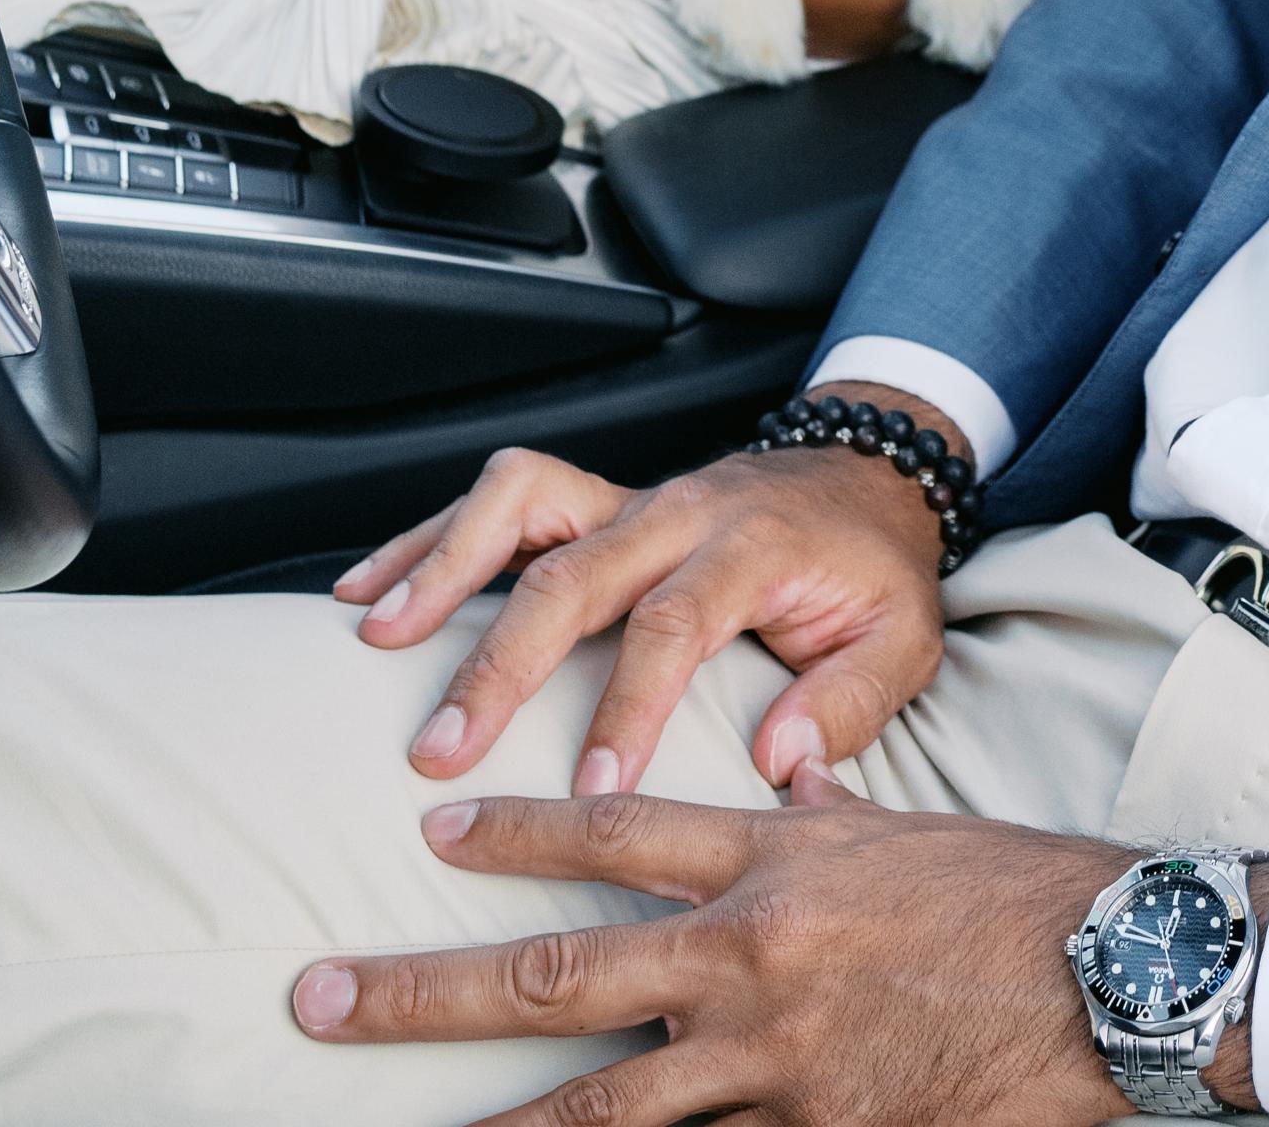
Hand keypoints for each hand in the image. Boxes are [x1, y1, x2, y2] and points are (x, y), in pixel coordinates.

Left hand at [296, 787, 1159, 1126]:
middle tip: (314, 1000)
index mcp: (769, 863)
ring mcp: (770, 1063)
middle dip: (420, 994)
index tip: (431, 827)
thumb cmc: (1017, 896)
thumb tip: (785, 780)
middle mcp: (747, 958)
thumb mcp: (905, 830)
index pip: (612, 836)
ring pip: (599, 1109)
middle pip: (551, 978)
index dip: (513, 831)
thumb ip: (824, 812)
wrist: (1110, 978)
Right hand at [333, 416, 959, 797]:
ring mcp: (625, 496)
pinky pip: (496, 502)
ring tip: (378, 642)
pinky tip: (365, 592)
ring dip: (439, 568)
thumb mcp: (903, 639)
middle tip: (444, 748)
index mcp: (751, 545)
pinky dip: (424, 540)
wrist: (869, 477)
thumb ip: (847, 700)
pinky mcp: (591, 498)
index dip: (629, 706)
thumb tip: (780, 763)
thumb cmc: (875, 573)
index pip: (675, 622)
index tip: (592, 791)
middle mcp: (675, 509)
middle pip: (572, 569)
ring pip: (515, 504)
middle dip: (499, 660)